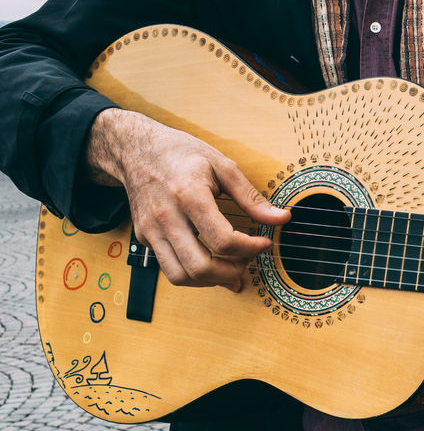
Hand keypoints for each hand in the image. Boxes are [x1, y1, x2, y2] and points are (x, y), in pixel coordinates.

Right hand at [85, 108, 289, 290]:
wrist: (135, 149)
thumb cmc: (180, 154)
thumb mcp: (222, 166)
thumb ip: (252, 197)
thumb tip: (281, 218)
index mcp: (189, 196)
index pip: (223, 240)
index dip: (250, 249)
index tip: (263, 244)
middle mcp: (166, 217)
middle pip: (200, 267)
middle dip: (231, 272)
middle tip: (246, 262)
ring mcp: (151, 230)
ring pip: (180, 276)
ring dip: (210, 280)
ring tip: (229, 268)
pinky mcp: (143, 237)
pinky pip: (169, 268)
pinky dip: (192, 274)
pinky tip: (210, 263)